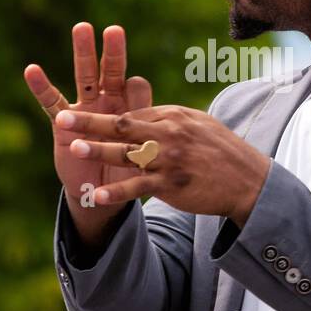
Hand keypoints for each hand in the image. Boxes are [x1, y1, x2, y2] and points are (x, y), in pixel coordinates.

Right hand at [24, 23, 152, 212]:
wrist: (103, 192)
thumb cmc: (127, 168)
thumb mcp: (140, 150)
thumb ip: (144, 125)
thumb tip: (147, 96)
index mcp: (130, 107)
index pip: (136, 86)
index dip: (137, 88)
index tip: (135, 88)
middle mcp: (108, 102)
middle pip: (111, 71)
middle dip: (113, 51)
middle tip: (115, 30)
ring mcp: (85, 109)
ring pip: (85, 76)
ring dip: (84, 53)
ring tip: (82, 28)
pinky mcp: (63, 122)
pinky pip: (51, 101)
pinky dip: (41, 86)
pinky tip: (32, 70)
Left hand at [53, 104, 271, 224]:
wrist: (248, 181)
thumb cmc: (221, 151)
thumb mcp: (198, 125)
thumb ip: (169, 121)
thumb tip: (144, 116)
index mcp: (174, 116)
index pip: (134, 113)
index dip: (107, 117)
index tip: (83, 118)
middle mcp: (169, 134)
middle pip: (122, 125)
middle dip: (90, 121)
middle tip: (62, 118)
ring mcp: (169, 160)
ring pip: (126, 154)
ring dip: (97, 151)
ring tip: (71, 149)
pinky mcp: (171, 185)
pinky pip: (138, 188)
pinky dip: (117, 192)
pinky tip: (96, 196)